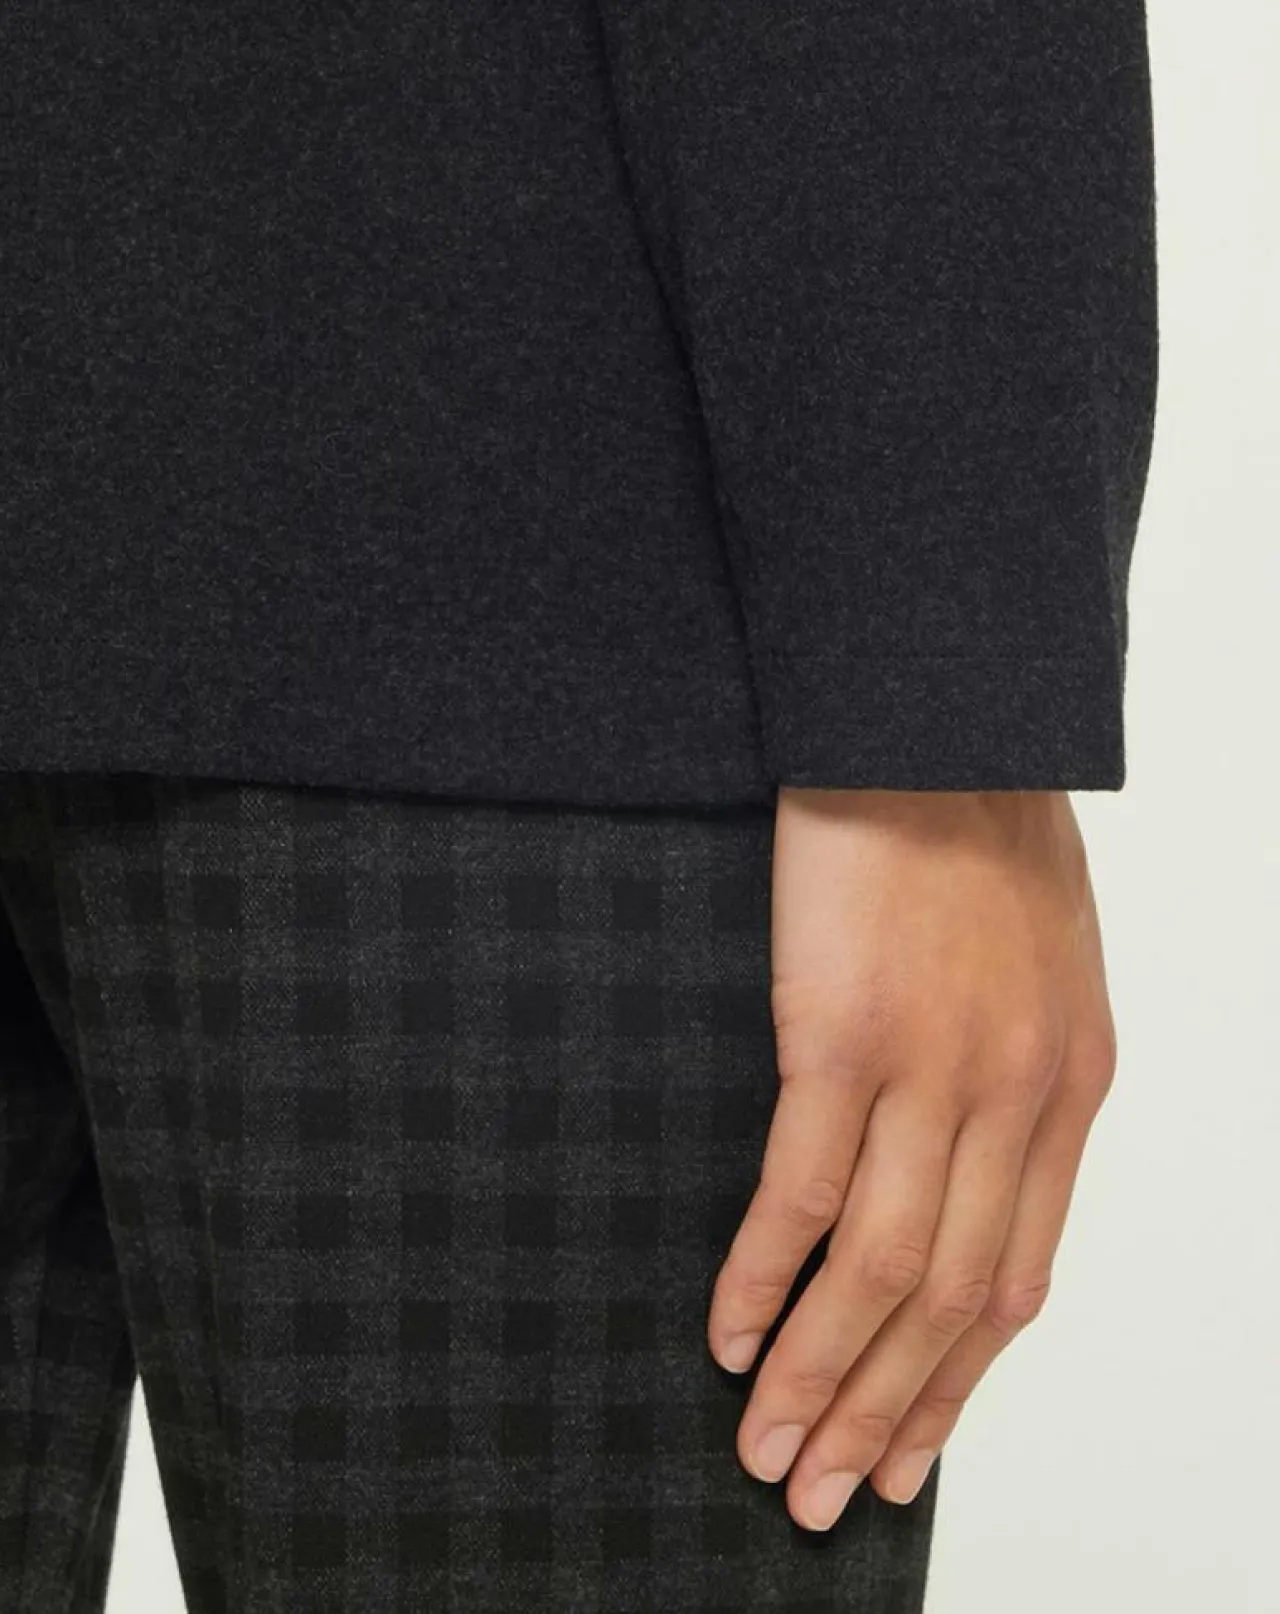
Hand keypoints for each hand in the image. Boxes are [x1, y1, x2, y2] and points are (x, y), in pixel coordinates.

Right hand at [706, 787, 1117, 1529]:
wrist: (939, 719)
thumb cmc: (980, 828)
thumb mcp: (1042, 967)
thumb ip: (1020, 1077)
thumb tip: (963, 1173)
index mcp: (1067, 1088)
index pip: (1017, 1279)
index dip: (958, 1384)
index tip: (910, 1453)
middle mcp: (1012, 1099)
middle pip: (949, 1303)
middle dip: (886, 1414)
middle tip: (825, 1496)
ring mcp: (929, 1070)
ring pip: (878, 1272)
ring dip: (818, 1375)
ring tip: (765, 1449)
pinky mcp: (839, 1033)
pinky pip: (798, 1193)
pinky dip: (759, 1277)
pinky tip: (725, 1331)